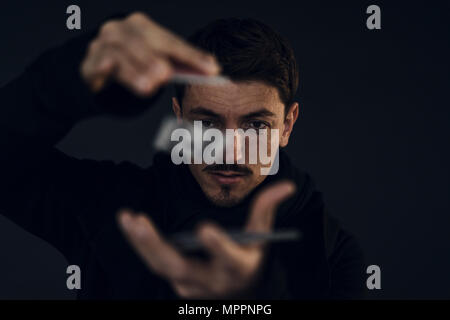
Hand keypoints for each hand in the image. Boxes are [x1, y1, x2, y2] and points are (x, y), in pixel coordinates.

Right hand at [81, 12, 219, 95]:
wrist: (97, 75)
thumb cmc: (133, 68)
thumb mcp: (156, 65)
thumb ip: (177, 65)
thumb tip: (209, 69)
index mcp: (142, 26)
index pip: (171, 41)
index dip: (192, 55)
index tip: (212, 69)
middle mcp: (122, 29)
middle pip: (143, 42)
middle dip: (156, 59)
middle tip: (167, 75)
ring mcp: (103, 43)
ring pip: (120, 52)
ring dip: (135, 69)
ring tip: (148, 85)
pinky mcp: (89, 61)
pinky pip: (97, 62)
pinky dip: (105, 65)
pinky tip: (109, 70)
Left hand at [117, 181, 295, 298]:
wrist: (238, 291)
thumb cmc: (250, 258)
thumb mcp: (262, 237)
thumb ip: (267, 209)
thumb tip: (286, 185)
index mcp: (239, 268)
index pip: (229, 260)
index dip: (218, 247)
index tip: (205, 229)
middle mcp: (212, 282)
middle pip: (181, 268)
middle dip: (157, 247)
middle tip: (140, 223)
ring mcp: (191, 286)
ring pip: (162, 267)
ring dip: (141, 243)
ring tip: (128, 218)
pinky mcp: (178, 283)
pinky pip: (156, 264)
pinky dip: (141, 245)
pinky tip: (130, 222)